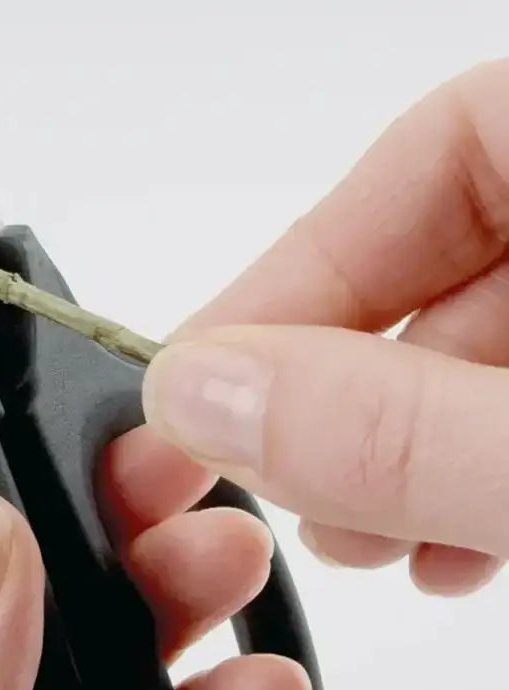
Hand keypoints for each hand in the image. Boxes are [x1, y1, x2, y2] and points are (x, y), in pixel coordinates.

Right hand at [142, 58, 508, 594]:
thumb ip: (399, 426)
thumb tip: (209, 399)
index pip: (429, 150)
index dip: (302, 266)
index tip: (208, 375)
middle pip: (445, 258)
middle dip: (340, 381)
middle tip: (264, 470)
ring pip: (490, 340)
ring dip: (399, 438)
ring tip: (354, 531)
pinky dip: (475, 464)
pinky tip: (446, 540)